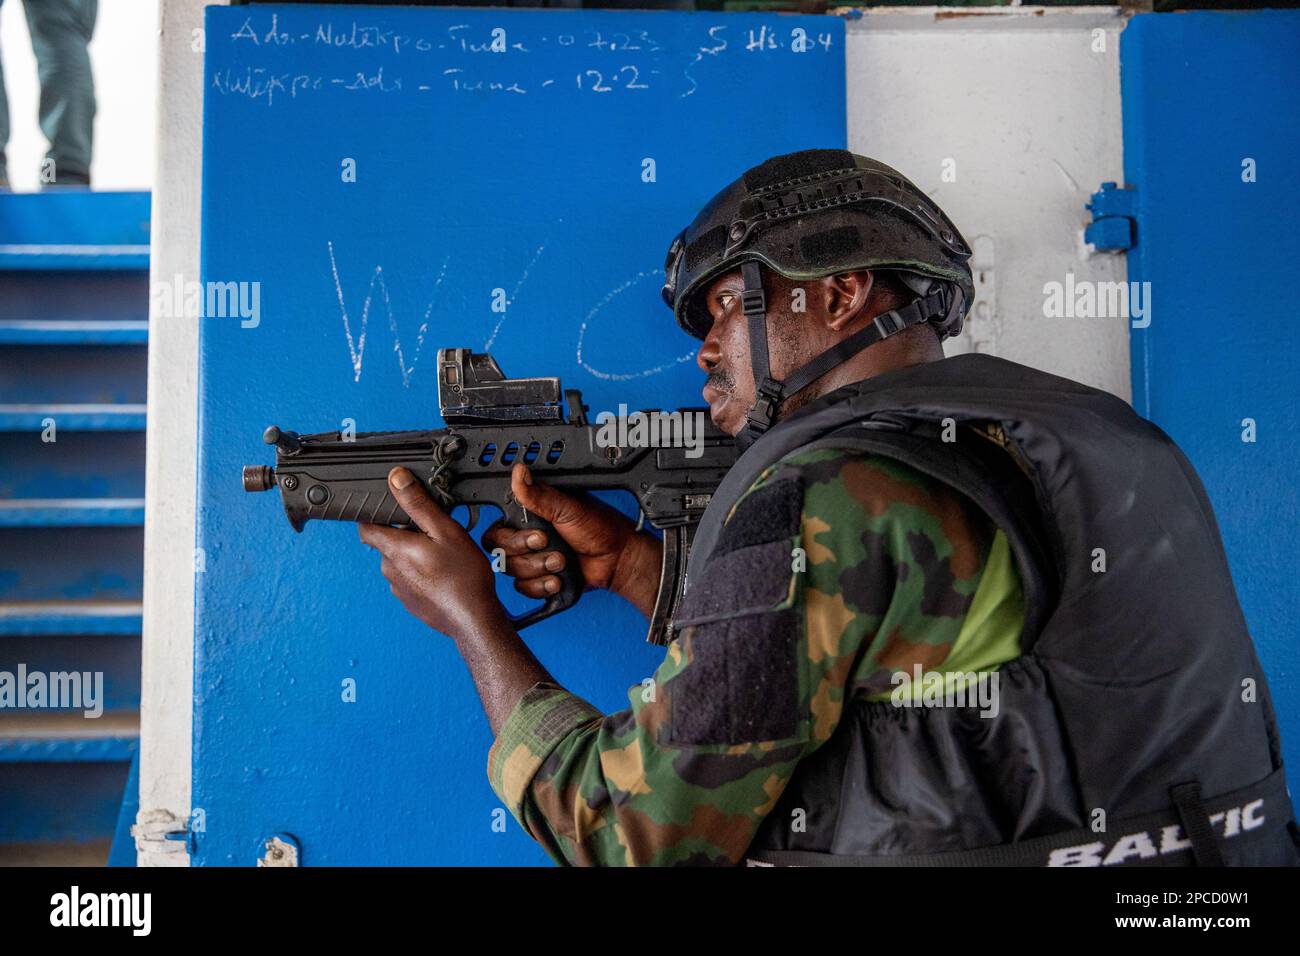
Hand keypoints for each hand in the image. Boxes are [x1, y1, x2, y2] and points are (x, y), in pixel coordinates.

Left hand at [358, 467, 506, 639]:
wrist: (473, 619)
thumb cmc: (463, 577)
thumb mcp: (445, 530)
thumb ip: (418, 504)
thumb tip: (397, 479)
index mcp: (394, 549)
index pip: (365, 525)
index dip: (376, 514)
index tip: (395, 510)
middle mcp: (390, 569)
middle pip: (387, 542)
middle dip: (405, 534)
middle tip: (435, 533)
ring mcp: (398, 588)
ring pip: (399, 561)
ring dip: (415, 554)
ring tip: (444, 556)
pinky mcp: (409, 601)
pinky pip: (409, 579)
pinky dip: (422, 574)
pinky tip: (444, 574)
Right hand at [483, 462, 663, 616]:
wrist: (618, 559)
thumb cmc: (600, 528)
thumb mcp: (568, 508)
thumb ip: (539, 495)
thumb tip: (519, 473)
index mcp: (531, 516)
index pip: (499, 529)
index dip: (512, 538)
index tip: (538, 537)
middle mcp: (528, 537)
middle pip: (502, 553)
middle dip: (530, 554)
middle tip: (551, 545)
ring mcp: (534, 559)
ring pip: (514, 572)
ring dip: (539, 569)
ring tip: (562, 561)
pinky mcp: (541, 579)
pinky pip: (525, 589)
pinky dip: (542, 585)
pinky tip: (558, 578)